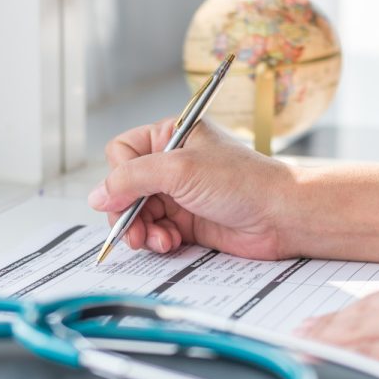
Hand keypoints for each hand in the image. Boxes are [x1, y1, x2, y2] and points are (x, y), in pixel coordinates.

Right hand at [88, 118, 297, 258]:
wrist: (281, 217)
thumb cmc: (243, 182)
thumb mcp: (180, 170)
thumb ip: (133, 178)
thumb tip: (97, 195)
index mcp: (171, 136)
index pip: (122, 152)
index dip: (119, 177)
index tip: (123, 198)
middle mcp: (172, 163)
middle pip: (125, 188)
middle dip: (127, 212)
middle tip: (133, 231)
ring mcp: (178, 194)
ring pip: (137, 213)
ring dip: (141, 230)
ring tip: (157, 240)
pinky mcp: (186, 221)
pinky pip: (155, 231)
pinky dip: (157, 240)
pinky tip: (171, 243)